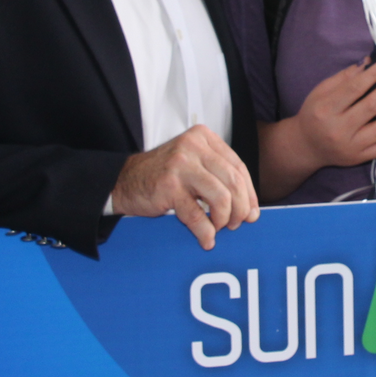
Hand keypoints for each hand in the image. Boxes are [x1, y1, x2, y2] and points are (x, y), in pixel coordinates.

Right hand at [113, 124, 258, 249]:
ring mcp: (180, 165)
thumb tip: (251, 211)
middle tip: (236, 224)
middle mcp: (193, 146)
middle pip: (233, 182)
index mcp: (203, 137)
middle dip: (240, 209)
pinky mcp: (169, 186)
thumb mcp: (194, 166)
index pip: (238, 166)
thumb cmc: (163, 176)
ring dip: (224, 219)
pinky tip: (206, 239)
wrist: (123, 181)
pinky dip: (205, 232)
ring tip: (218, 228)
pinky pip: (197, 215)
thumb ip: (220, 179)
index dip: (249, 193)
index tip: (252, 212)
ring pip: (221, 197)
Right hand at [295, 59, 375, 164]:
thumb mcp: (321, 91)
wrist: (308, 147)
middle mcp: (339, 129)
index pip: (355, 88)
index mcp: (326, 109)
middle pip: (372, 105)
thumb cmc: (314, 114)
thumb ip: (344, 77)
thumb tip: (369, 62)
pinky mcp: (360, 158)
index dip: (375, 73)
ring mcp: (351, 146)